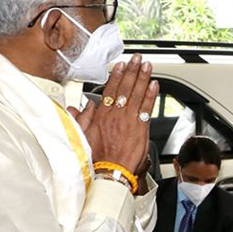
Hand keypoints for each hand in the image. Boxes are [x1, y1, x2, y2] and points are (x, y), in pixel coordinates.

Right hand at [70, 55, 158, 174]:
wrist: (109, 172)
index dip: (116, 76)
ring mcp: (129, 121)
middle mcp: (116, 115)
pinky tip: (154, 85)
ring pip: (137, 95)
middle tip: (137, 59)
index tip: (120, 66)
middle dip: (132, 71)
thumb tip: (78, 107)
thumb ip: (81, 119)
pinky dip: (151, 95)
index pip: (110, 91)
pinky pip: (147, 108)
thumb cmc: (97, 158)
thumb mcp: (82, 136)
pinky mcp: (140, 129)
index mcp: (102, 116)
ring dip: (143, 78)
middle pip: (125, 88)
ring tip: (147, 66)